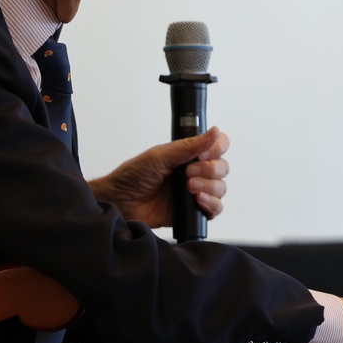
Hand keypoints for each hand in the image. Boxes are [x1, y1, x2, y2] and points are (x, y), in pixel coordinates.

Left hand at [87, 126, 228, 228]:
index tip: (202, 154)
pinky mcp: (193, 211)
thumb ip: (189, 145)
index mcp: (187, 154)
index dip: (216, 149)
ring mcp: (195, 191)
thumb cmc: (132, 177)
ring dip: (209, 186)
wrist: (120, 203)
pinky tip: (197, 201)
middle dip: (209, 170)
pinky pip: (216, 208)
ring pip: (221, 187)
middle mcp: (195, 171)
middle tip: (188, 173)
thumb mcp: (160, 156)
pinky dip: (212, 204)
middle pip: (222, 167)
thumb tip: (214, 131)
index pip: (217, 146)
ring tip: (188, 188)